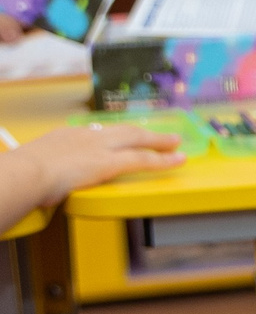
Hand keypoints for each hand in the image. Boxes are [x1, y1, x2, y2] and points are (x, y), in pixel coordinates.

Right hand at [16, 124, 185, 201]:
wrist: (24, 173)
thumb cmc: (19, 174)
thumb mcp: (32, 165)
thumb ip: (46, 170)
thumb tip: (47, 183)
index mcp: (66, 135)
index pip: (94, 132)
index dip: (111, 136)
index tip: (119, 137)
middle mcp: (86, 136)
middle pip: (122, 130)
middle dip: (143, 132)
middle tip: (160, 134)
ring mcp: (99, 147)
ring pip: (137, 139)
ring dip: (159, 141)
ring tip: (175, 143)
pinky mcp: (109, 162)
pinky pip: (143, 159)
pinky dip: (163, 159)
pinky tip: (177, 160)